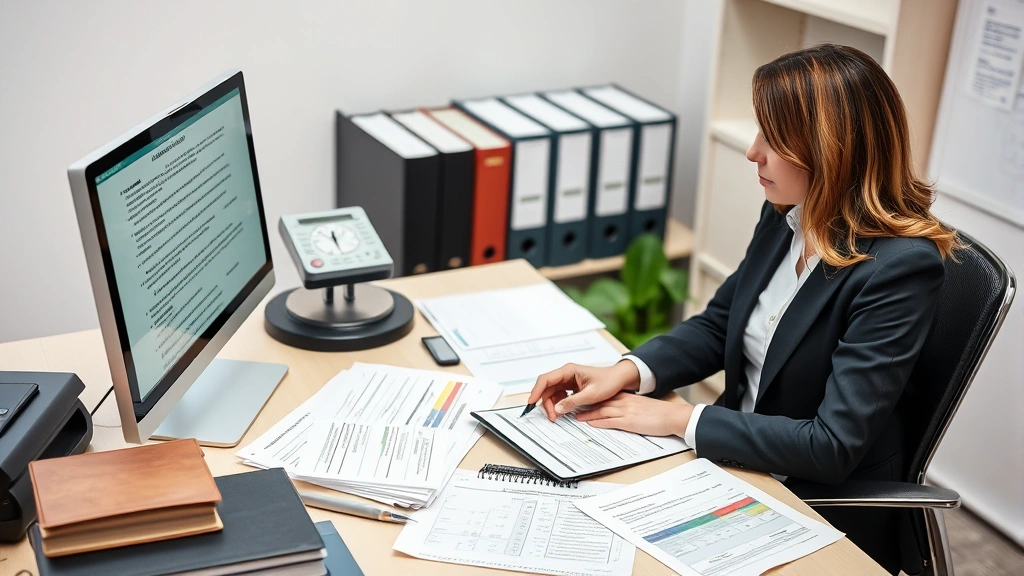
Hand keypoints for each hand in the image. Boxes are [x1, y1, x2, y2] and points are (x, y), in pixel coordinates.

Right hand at [527, 361, 641, 420]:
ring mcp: (568, 381)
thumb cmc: (608, 382)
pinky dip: (559, 405)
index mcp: (569, 370)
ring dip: (552, 405)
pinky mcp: (571, 387)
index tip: (531, 402)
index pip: (546, 379)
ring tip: (557, 417)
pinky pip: (559, 396)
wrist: (619, 379)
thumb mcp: (591, 394)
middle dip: (546, 403)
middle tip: (551, 417)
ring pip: (552, 393)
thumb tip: (557, 409)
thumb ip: (573, 401)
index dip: (537, 390)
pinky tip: (562, 412)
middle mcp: (566, 374)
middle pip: (547, 388)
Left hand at [576, 392, 692, 436]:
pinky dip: (599, 422)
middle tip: (571, 408)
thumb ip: (628, 406)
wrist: (672, 416)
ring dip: (587, 414)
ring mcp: (626, 411)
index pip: (604, 397)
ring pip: (602, 411)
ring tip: (575, 417)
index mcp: (627, 397)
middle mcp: (624, 402)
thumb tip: (617, 411)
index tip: (580, 401)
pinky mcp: (629, 422)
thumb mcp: (641, 406)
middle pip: (599, 403)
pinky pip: (610, 421)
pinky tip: (590, 424)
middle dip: (584, 405)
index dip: (591, 399)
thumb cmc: (659, 413)